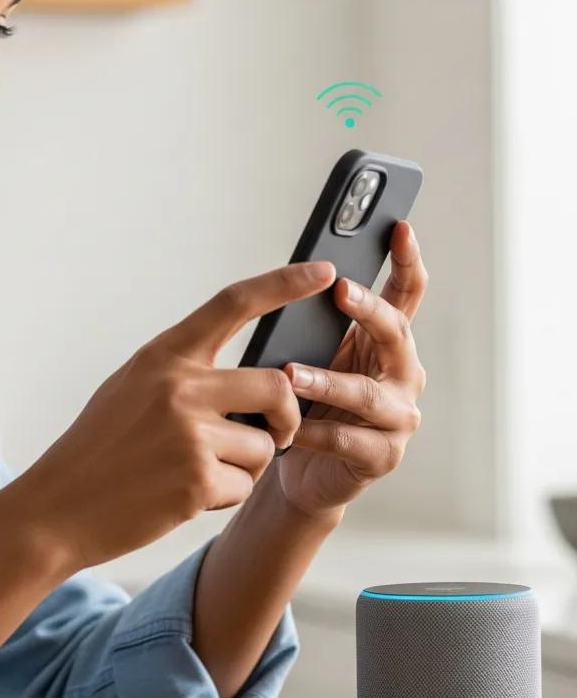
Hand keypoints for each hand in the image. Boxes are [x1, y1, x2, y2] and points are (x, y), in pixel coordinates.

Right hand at [19, 260, 337, 570]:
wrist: (57, 507)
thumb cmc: (97, 448)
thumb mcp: (131, 388)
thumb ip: (184, 373)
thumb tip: (248, 376)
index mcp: (163, 356)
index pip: (233, 304)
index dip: (284, 284)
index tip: (323, 271)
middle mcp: (178, 386)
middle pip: (275, 385)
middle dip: (286, 416)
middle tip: (277, 432)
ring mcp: (189, 433)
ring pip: (264, 444)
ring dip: (245, 465)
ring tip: (198, 471)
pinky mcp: (197, 480)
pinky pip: (244, 484)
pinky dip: (224, 495)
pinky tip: (184, 495)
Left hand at [275, 220, 428, 518]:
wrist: (304, 469)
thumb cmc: (307, 402)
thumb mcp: (312, 351)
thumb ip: (315, 320)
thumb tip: (293, 274)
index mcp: (385, 341)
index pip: (406, 294)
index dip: (407, 261)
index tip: (399, 228)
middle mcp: (401, 374)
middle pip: (396, 334)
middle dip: (369, 309)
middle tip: (340, 290)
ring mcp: (397, 418)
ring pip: (369, 393)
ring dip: (329, 382)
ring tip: (292, 375)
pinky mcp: (381, 456)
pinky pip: (348, 441)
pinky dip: (316, 433)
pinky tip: (289, 429)